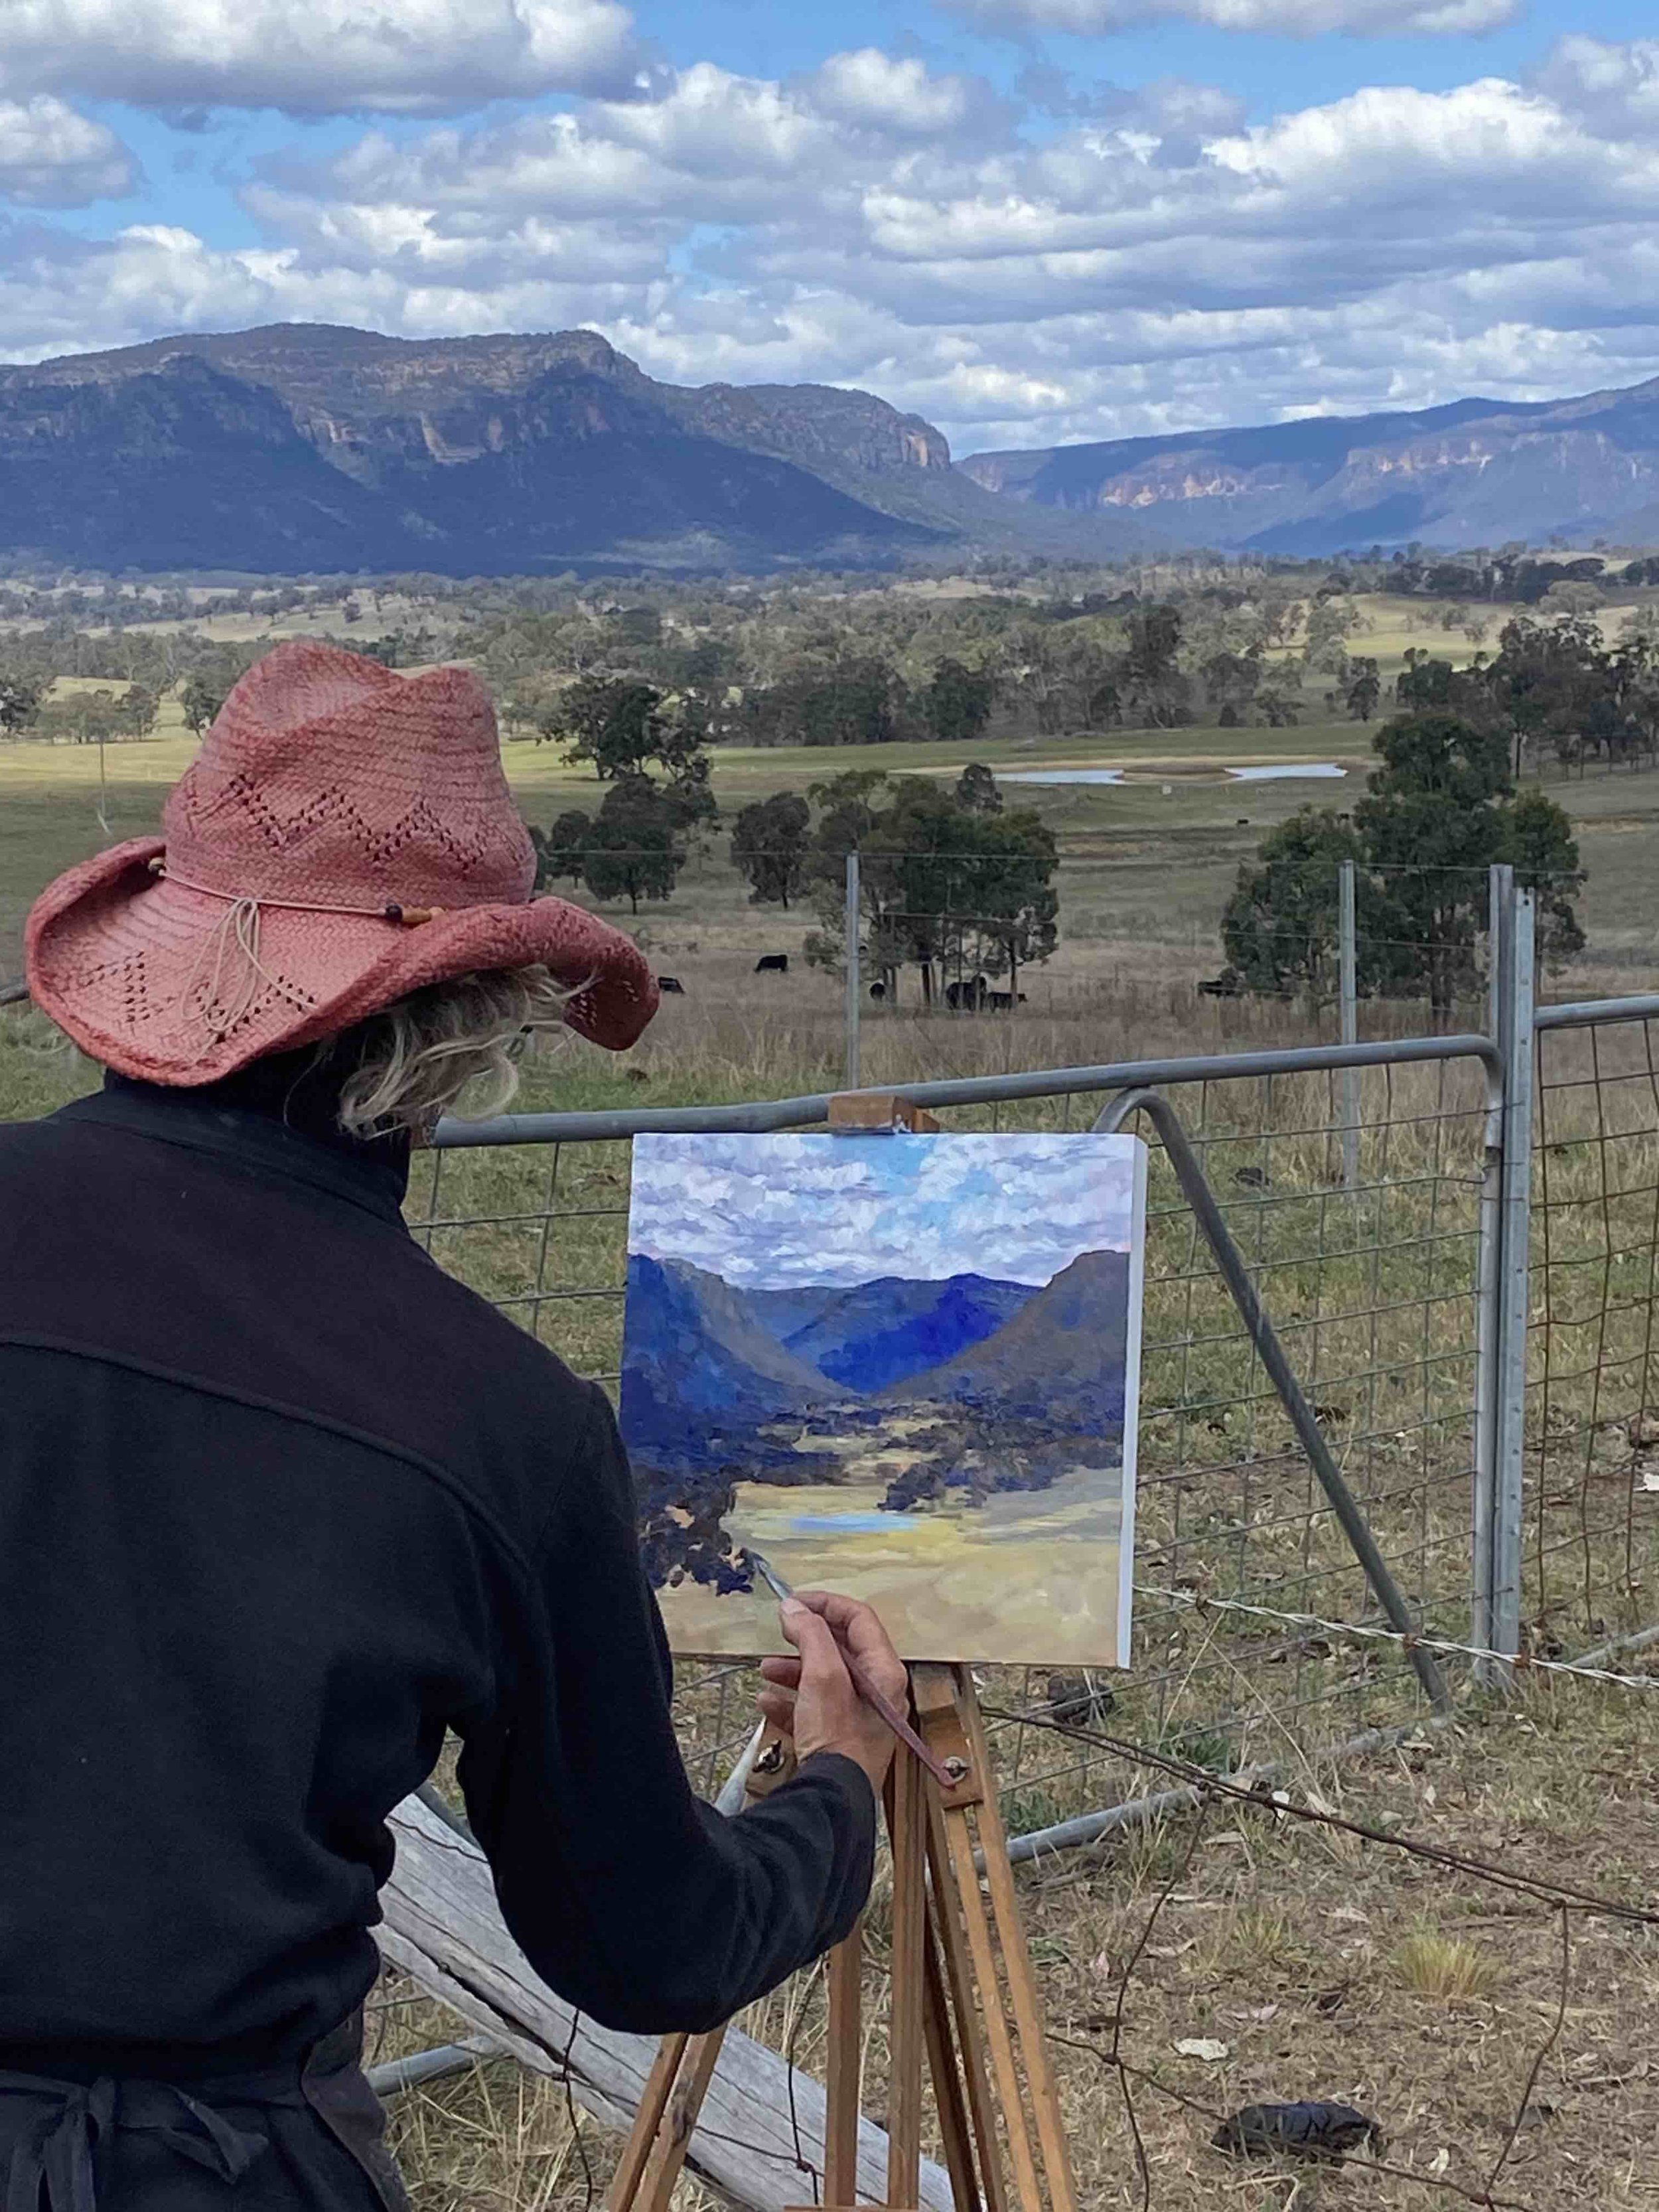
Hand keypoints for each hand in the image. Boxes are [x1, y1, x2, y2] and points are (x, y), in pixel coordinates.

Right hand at [757, 1590, 909, 1796]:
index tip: (794, 1602)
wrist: (832, 1800)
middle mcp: (877, 1692)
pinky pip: (814, 1710)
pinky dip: (790, 1701)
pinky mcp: (840, 1740)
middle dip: (805, 1638)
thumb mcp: (822, 1676)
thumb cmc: (836, 1736)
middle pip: (840, 1648)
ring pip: (823, 1679)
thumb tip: (794, 1607)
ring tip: (765, 1670)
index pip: (859, 1619)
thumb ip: (810, 1635)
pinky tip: (767, 1703)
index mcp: (884, 1671)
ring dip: (792, 1669)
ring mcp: (859, 1717)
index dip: (826, 1604)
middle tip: (780, 1632)